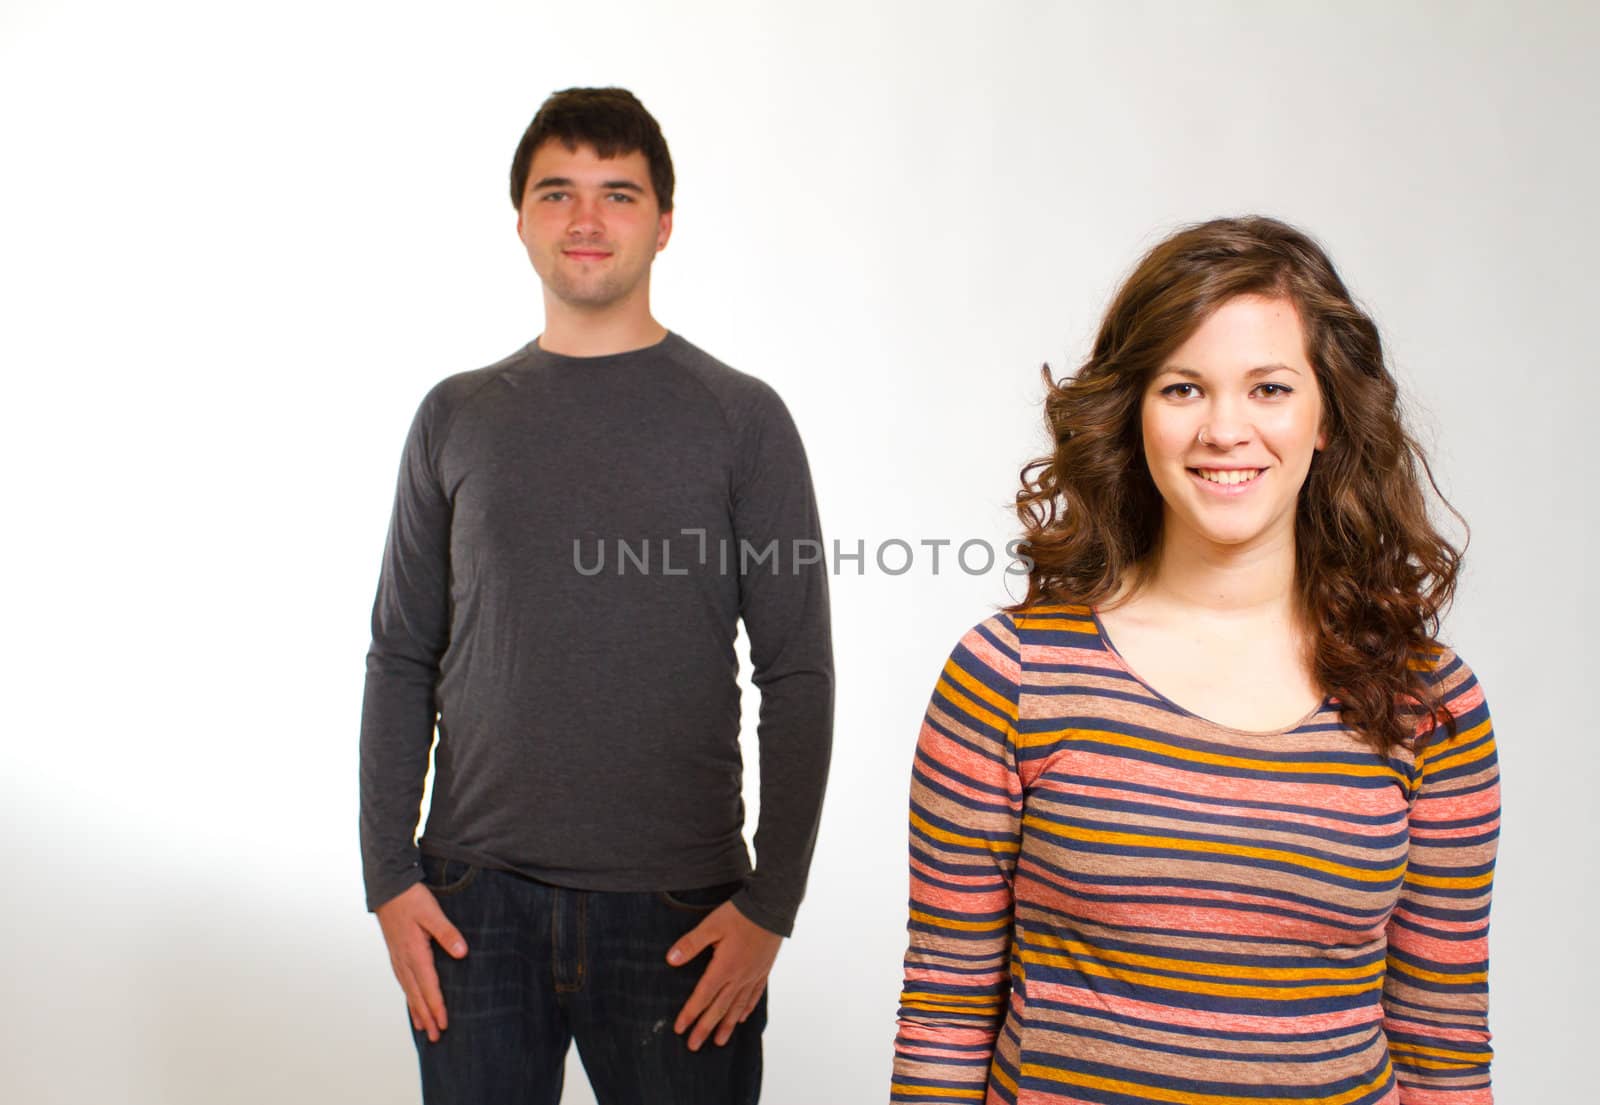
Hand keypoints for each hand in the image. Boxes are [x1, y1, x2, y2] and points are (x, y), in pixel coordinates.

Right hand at [375, 882, 468, 1042]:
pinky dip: (409, 997)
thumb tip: (462, 953)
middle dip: (427, 1017)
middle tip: (435, 1037)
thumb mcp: (432, 912)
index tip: (443, 1024)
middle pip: (417, 995)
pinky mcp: (397, 955)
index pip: (428, 986)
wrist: (389, 888)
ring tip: (423, 1028)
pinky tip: (413, 1002)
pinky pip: (403, 982)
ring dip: (417, 1011)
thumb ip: (447, 933)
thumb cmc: (412, 899)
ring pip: (409, 991)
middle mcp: (404, 960)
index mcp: (414, 953)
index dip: (436, 1006)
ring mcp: (398, 959)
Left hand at [665, 900, 781, 1050]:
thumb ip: (691, 943)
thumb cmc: (740, 914)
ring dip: (727, 1025)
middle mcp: (739, 976)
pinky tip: (742, 1017)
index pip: (703, 996)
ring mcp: (753, 975)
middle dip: (705, 1028)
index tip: (680, 1029)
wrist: (772, 907)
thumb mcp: (711, 925)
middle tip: (694, 1046)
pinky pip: (754, 995)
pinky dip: (746, 1009)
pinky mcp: (763, 969)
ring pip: (737, 1006)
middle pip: (719, 1008)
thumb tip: (670, 960)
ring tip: (719, 1041)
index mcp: (724, 967)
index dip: (690, 1014)